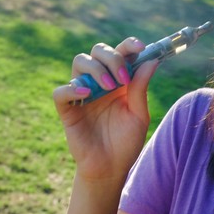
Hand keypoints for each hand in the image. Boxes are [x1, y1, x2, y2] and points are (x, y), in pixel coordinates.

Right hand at [53, 38, 158, 181]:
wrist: (110, 168)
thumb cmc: (126, 142)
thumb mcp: (139, 115)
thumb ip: (140, 89)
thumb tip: (151, 61)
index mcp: (119, 80)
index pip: (121, 52)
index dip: (128, 45)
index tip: (139, 48)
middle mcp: (99, 81)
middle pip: (98, 51)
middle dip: (112, 57)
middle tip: (123, 78)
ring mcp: (82, 93)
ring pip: (80, 62)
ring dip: (95, 68)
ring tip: (108, 86)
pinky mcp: (67, 110)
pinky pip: (61, 92)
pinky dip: (71, 88)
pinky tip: (87, 93)